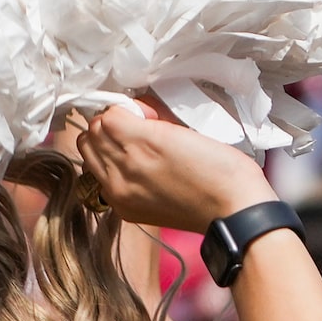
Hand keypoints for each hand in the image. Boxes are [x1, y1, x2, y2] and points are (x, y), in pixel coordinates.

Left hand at [76, 104, 276, 234]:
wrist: (233, 211)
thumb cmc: (220, 169)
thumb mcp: (186, 129)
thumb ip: (151, 117)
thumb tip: (133, 113)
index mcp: (141, 145)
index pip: (107, 115)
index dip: (127, 109)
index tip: (146, 115)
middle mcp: (124, 171)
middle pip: (92, 134)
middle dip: (110, 125)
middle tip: (135, 128)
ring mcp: (121, 194)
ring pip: (88, 156)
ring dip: (104, 146)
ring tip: (131, 148)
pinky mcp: (124, 210)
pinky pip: (100, 181)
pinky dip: (109, 170)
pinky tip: (134, 170)